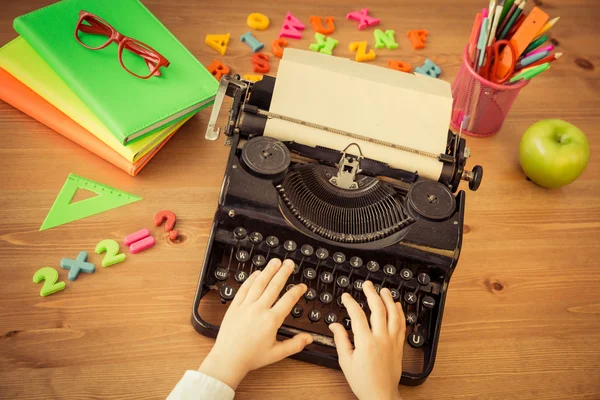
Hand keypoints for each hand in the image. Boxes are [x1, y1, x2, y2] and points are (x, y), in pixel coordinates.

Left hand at [199, 259, 312, 389]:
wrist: (228, 359)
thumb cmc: (251, 357)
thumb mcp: (277, 353)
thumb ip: (295, 344)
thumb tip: (309, 338)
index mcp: (271, 320)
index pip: (288, 300)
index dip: (297, 291)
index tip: (302, 286)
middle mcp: (259, 310)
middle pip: (274, 286)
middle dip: (283, 272)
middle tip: (290, 263)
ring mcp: (246, 306)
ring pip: (259, 283)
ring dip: (268, 271)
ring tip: (276, 262)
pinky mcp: (235, 306)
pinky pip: (244, 288)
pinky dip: (251, 279)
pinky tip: (257, 273)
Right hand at [329, 281, 405, 399]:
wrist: (380, 395)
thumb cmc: (363, 381)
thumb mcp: (346, 361)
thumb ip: (341, 340)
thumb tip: (335, 325)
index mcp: (365, 342)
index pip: (358, 315)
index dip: (351, 302)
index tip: (346, 296)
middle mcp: (381, 338)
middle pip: (378, 309)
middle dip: (372, 293)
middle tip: (367, 284)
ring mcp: (392, 341)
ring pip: (393, 314)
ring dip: (388, 300)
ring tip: (384, 290)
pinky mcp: (399, 346)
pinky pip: (402, 325)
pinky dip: (400, 313)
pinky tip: (397, 306)